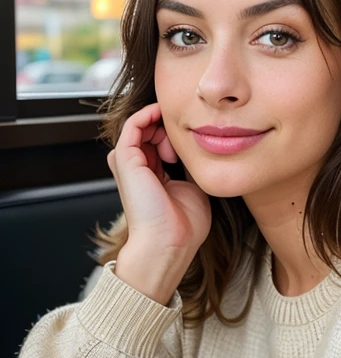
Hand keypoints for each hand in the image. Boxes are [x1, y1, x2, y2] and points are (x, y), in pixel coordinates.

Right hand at [107, 103, 211, 260]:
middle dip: (173, 128)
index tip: (198, 143)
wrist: (169, 243)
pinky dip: (150, 114)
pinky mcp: (124, 158)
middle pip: (153, 131)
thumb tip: (199, 144)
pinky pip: (134, 123)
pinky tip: (165, 117)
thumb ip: (191, 164)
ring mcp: (129, 162)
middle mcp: (137, 167)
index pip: (162, 141)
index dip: (181, 135)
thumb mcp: (194, 185)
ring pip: (144, 125)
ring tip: (178, 140)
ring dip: (164, 124)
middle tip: (188, 143)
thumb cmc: (183, 225)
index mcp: (151, 175)